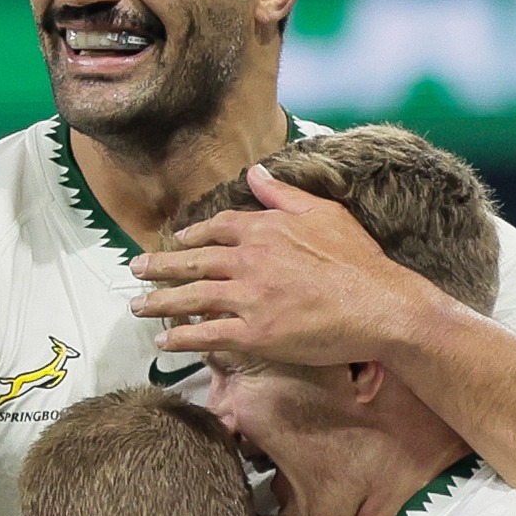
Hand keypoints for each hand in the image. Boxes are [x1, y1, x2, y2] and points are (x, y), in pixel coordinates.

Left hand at [128, 166, 443, 368]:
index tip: (178, 242)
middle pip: (193, 262)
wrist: (379, 305)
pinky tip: (164, 342)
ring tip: (137, 306)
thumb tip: (255, 173)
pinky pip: (207, 335)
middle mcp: (249, 260)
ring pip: (191, 298)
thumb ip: (283, 195)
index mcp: (264, 229)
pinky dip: (182, 338)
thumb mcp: (323, 213)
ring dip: (159, 302)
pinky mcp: (254, 333)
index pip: (217, 229)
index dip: (193, 236)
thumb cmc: (358, 261)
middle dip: (160, 266)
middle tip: (135, 270)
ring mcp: (249, 298)